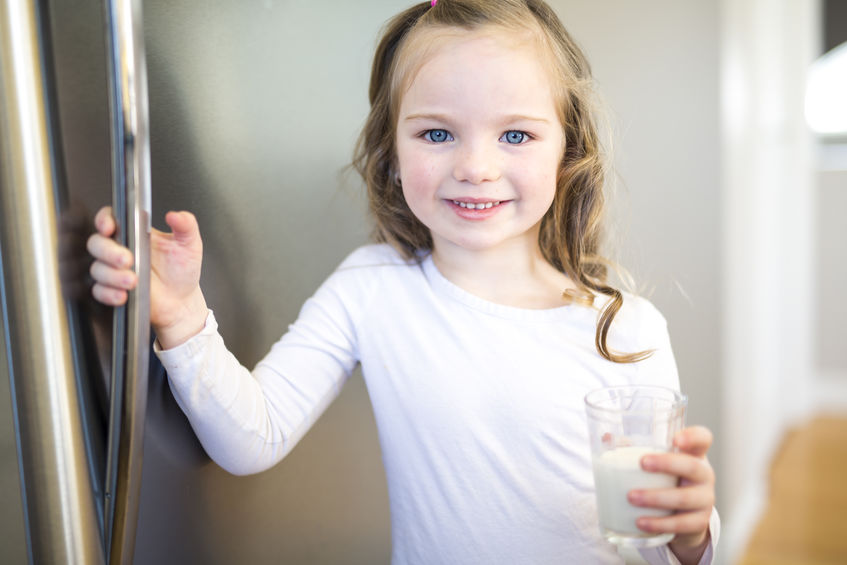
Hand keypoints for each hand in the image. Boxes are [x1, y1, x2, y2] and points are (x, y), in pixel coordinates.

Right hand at [86, 206, 208, 347]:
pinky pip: (99, 291)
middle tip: (128, 260)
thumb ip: (186, 224)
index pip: (111, 218)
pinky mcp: (112, 289)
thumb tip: (176, 215)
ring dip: (113, 275)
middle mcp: (121, 249)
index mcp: (136, 233)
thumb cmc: (182, 270)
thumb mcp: (189, 243)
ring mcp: (114, 270)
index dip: (104, 220)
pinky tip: (124, 295)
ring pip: (97, 268)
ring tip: (134, 281)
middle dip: (109, 252)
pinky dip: (109, 293)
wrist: (182, 300)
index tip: (109, 227)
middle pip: (97, 243)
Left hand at [628, 426, 714, 564]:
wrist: (684, 517)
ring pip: (684, 498)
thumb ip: (635, 449)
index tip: (675, 439)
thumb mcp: (658, 464)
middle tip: (642, 463)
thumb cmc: (667, 481)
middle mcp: (704, 475)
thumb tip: (606, 438)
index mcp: (693, 454)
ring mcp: (704, 499)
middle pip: (693, 466)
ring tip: (631, 497)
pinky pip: (681, 524)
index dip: (693, 436)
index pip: (702, 439)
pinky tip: (640, 522)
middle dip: (667, 464)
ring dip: (656, 497)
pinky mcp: (699, 522)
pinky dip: (659, 523)